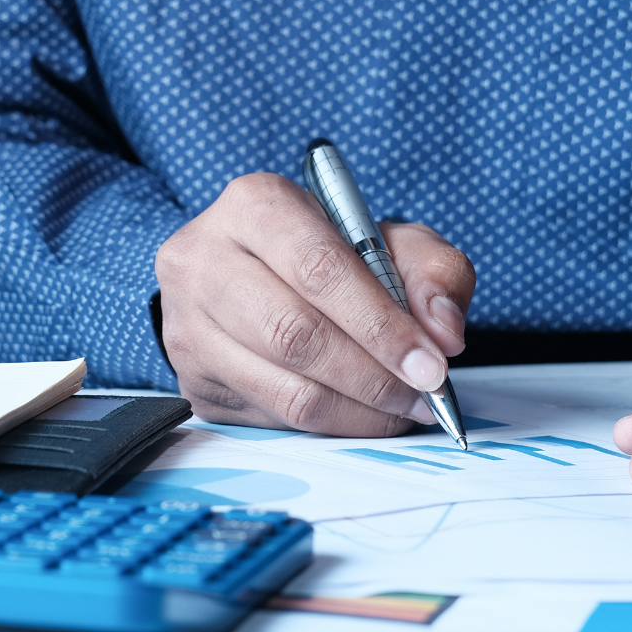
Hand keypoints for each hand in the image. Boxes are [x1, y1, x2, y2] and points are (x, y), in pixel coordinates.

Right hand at [155, 172, 474, 435]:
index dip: (381, 324)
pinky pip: (272, 419)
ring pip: (284, 390)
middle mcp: (203, 260)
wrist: (253, 272)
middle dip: (374, 376)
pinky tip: (361, 412)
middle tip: (423, 394)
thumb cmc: (328, 253)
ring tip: (402, 408)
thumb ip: (433, 272)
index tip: (431, 365)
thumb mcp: (390, 240)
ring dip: (358, 411)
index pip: (319, 269)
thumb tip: (443, 333)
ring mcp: (188, 325)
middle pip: (295, 335)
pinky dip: (331, 426)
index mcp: (254, 206)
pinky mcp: (193, 379)